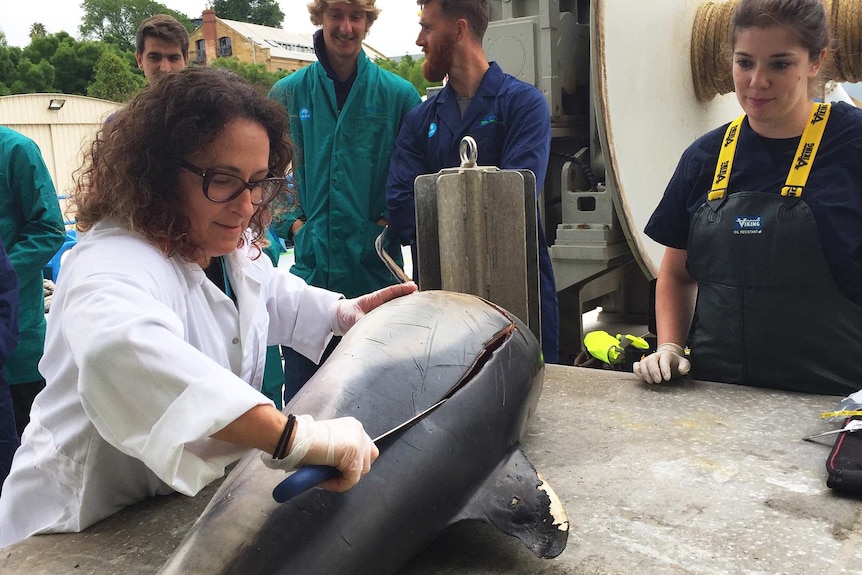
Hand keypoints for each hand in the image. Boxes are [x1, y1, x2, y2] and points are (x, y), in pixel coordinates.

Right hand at [262, 415, 378, 491]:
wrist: (293, 438)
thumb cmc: (302, 443)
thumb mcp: (329, 445)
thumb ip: (341, 453)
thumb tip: (343, 470)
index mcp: (353, 427)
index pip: (366, 451)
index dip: (352, 465)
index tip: (337, 470)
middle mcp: (358, 431)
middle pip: (367, 462)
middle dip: (350, 472)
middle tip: (331, 474)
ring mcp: (358, 441)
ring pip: (360, 472)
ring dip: (342, 479)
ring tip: (325, 476)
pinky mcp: (354, 453)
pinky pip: (351, 479)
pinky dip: (338, 484)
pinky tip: (323, 479)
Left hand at [330, 282, 416, 335]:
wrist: (341, 318)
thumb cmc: (347, 314)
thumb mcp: (352, 317)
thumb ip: (360, 321)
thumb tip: (367, 324)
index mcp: (374, 299)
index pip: (391, 291)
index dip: (403, 288)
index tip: (413, 286)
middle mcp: (381, 304)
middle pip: (398, 298)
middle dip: (410, 296)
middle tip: (423, 297)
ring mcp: (382, 310)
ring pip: (398, 307)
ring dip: (408, 307)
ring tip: (421, 308)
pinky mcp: (383, 319)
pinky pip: (395, 317)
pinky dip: (403, 318)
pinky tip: (412, 322)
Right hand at [633, 342, 690, 383]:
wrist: (667, 359)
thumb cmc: (675, 363)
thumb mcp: (684, 363)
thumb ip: (685, 366)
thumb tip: (682, 370)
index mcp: (666, 354)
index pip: (664, 360)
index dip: (665, 369)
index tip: (667, 378)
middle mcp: (655, 356)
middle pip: (651, 361)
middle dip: (653, 372)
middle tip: (658, 381)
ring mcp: (647, 360)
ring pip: (642, 364)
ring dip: (645, 374)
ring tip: (651, 382)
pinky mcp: (641, 364)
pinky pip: (636, 367)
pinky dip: (638, 373)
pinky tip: (643, 378)